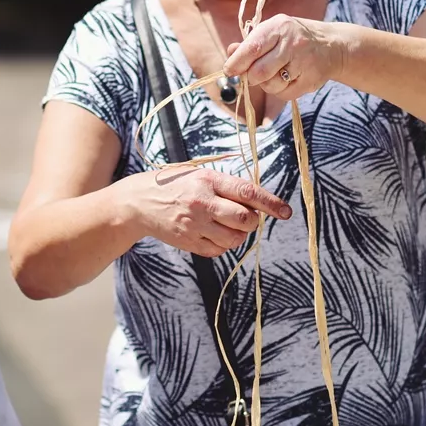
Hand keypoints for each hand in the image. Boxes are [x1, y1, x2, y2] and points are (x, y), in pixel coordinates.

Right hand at [122, 166, 291, 256]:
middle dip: (252, 221)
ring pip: (234, 239)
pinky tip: (212, 233)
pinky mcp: (188, 242)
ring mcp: (194, 225)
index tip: (286, 212)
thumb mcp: (200, 174)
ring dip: (238, 234)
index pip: (247, 193)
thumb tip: (258, 203)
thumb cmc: (175, 185)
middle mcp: (202, 203)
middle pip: (245, 220)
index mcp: (208, 180)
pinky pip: (218, 250)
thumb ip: (227, 186)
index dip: (271, 203)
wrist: (139, 202)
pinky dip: (223, 244)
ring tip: (225, 224)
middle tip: (244, 216)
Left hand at [222, 14, 347, 100]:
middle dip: (251, 77)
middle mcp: (292, 44)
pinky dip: (280, 90)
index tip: (229, 70)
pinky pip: (284, 94)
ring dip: (266, 84)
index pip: (252, 48)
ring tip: (276, 73)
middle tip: (253, 74)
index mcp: (278, 28)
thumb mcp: (273, 32)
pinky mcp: (310, 80)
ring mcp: (303, 62)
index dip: (236, 63)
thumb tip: (230, 52)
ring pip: (270, 85)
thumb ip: (250, 43)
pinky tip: (288, 78)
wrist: (332, 46)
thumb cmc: (293, 38)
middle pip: (259, 72)